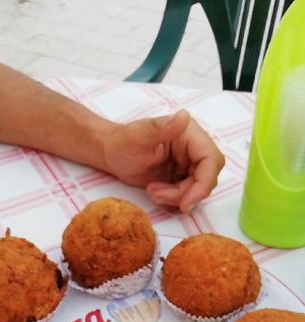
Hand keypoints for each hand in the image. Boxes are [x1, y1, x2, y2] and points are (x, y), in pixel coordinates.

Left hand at [101, 109, 224, 212]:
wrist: (112, 154)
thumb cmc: (122, 142)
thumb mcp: (138, 136)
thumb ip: (162, 128)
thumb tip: (184, 116)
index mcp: (190, 134)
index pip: (211, 160)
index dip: (204, 184)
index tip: (187, 203)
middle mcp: (194, 148)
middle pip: (206, 177)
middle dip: (186, 193)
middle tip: (158, 195)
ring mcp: (189, 164)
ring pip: (197, 188)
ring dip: (176, 196)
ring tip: (152, 191)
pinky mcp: (182, 177)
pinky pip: (187, 193)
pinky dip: (173, 199)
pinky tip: (154, 192)